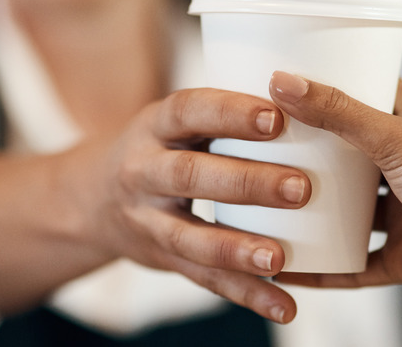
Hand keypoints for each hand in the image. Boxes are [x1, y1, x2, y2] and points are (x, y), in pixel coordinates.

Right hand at [81, 87, 311, 323]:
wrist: (93, 199)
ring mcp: (148, 219)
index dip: (229, 113)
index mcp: (155, 125)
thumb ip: (221, 115)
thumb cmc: (160, 149)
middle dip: (245, 182)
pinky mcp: (162, 258)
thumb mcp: (174, 122)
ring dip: (237, 248)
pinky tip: (283, 307)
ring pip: (190, 237)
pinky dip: (245, 294)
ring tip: (280, 258)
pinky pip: (203, 279)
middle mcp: (143, 170)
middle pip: (190, 175)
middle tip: (299, 187)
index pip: (189, 110)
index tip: (276, 117)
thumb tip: (307, 94)